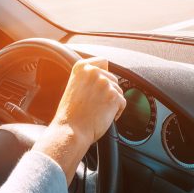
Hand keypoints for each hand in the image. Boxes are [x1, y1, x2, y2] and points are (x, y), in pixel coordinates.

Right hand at [34, 57, 125, 183]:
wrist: (71, 130)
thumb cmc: (70, 114)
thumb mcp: (74, 87)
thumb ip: (87, 78)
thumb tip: (103, 76)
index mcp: (81, 67)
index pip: (103, 62)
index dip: (104, 74)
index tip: (99, 85)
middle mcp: (93, 71)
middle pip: (113, 78)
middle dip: (108, 91)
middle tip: (97, 104)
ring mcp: (104, 83)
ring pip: (118, 90)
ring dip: (112, 102)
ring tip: (99, 111)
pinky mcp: (113, 95)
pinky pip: (122, 102)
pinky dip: (117, 111)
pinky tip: (104, 117)